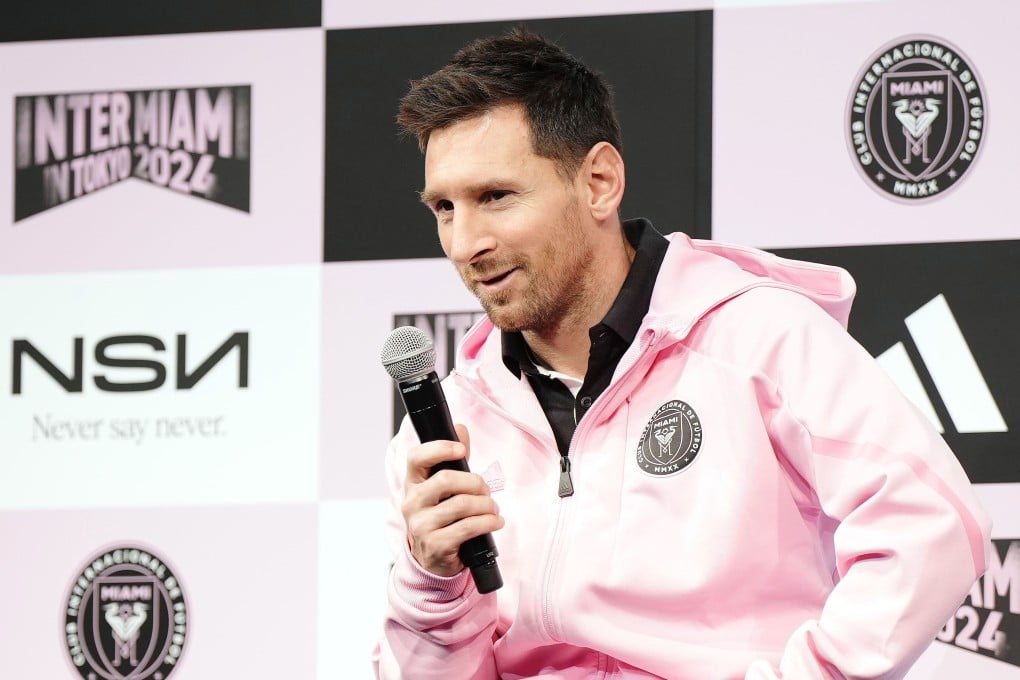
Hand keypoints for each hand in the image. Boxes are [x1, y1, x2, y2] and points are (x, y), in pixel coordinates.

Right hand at [402, 424, 504, 576]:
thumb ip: (452, 459)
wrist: (432, 557)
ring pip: (461, 505)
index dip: (439, 449)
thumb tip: (460, 429)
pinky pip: (468, 528)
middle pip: (446, 480)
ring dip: (486, 505)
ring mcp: (421, 525)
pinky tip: (495, 522)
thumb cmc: (440, 515)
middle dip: (475, 482)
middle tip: (486, 490)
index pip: (417, 458)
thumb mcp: (442, 487)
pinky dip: (488, 523)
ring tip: (493, 509)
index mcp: (412, 483)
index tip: (462, 450)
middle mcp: (412, 502)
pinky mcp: (435, 545)